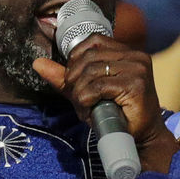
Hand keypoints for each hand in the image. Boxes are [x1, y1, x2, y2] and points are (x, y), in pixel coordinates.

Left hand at [33, 35, 179, 172]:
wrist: (141, 138)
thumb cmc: (116, 113)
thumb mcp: (87, 90)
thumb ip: (64, 77)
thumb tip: (38, 63)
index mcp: (127, 52)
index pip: (93, 40)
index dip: (75, 58)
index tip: (73, 80)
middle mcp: (135, 56)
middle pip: (88, 57)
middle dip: (74, 79)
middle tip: (78, 99)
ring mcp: (137, 69)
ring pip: (90, 72)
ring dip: (80, 94)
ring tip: (85, 108)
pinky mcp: (135, 85)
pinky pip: (97, 87)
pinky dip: (86, 101)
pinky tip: (91, 112)